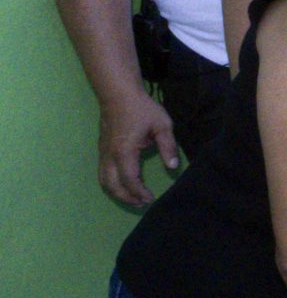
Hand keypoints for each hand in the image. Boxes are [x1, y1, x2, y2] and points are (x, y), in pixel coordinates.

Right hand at [97, 89, 179, 207]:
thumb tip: (173, 167)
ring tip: (133, 199)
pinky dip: (111, 183)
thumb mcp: (162, 125)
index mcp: (124, 151)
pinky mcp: (101, 149)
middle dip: (126, 198)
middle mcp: (109, 154)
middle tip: (142, 204)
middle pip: (112, 185)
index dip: (139, 192)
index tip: (151, 199)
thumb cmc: (142, 108)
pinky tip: (124, 185)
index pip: (129, 180)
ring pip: (103, 180)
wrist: (118, 93)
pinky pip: (102, 172)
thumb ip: (168, 147)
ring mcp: (102, 152)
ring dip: (117, 192)